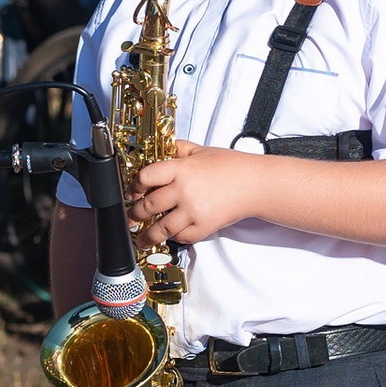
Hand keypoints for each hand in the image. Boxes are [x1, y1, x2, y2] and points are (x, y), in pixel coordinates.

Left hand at [128, 141, 259, 249]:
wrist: (255, 184)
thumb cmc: (231, 166)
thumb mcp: (201, 150)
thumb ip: (179, 148)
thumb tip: (162, 148)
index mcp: (181, 168)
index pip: (146, 177)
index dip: (134, 187)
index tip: (131, 193)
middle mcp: (184, 190)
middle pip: (148, 206)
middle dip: (134, 214)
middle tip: (130, 218)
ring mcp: (193, 211)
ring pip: (161, 228)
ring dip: (147, 236)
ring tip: (140, 239)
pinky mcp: (203, 227)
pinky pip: (181, 237)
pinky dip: (173, 238)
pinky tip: (168, 237)